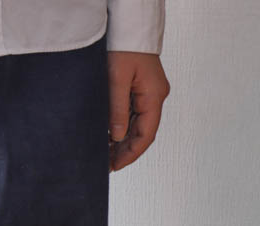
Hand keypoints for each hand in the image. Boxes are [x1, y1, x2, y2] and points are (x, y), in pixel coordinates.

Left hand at [107, 52, 170, 171]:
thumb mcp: (117, 79)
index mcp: (154, 95)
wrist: (128, 24)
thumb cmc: (124, 45)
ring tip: (104, 154)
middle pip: (142, 132)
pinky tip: (108, 137)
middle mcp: (155, 96)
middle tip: (106, 165)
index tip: (116, 166)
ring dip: (122, 140)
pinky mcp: (140, 88)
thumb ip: (117, 109)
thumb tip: (117, 136)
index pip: (146, 134)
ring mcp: (148, 92)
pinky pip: (132, 114)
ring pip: (137, 125)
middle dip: (125, 150)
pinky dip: (121, 127)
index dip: (131, 153)